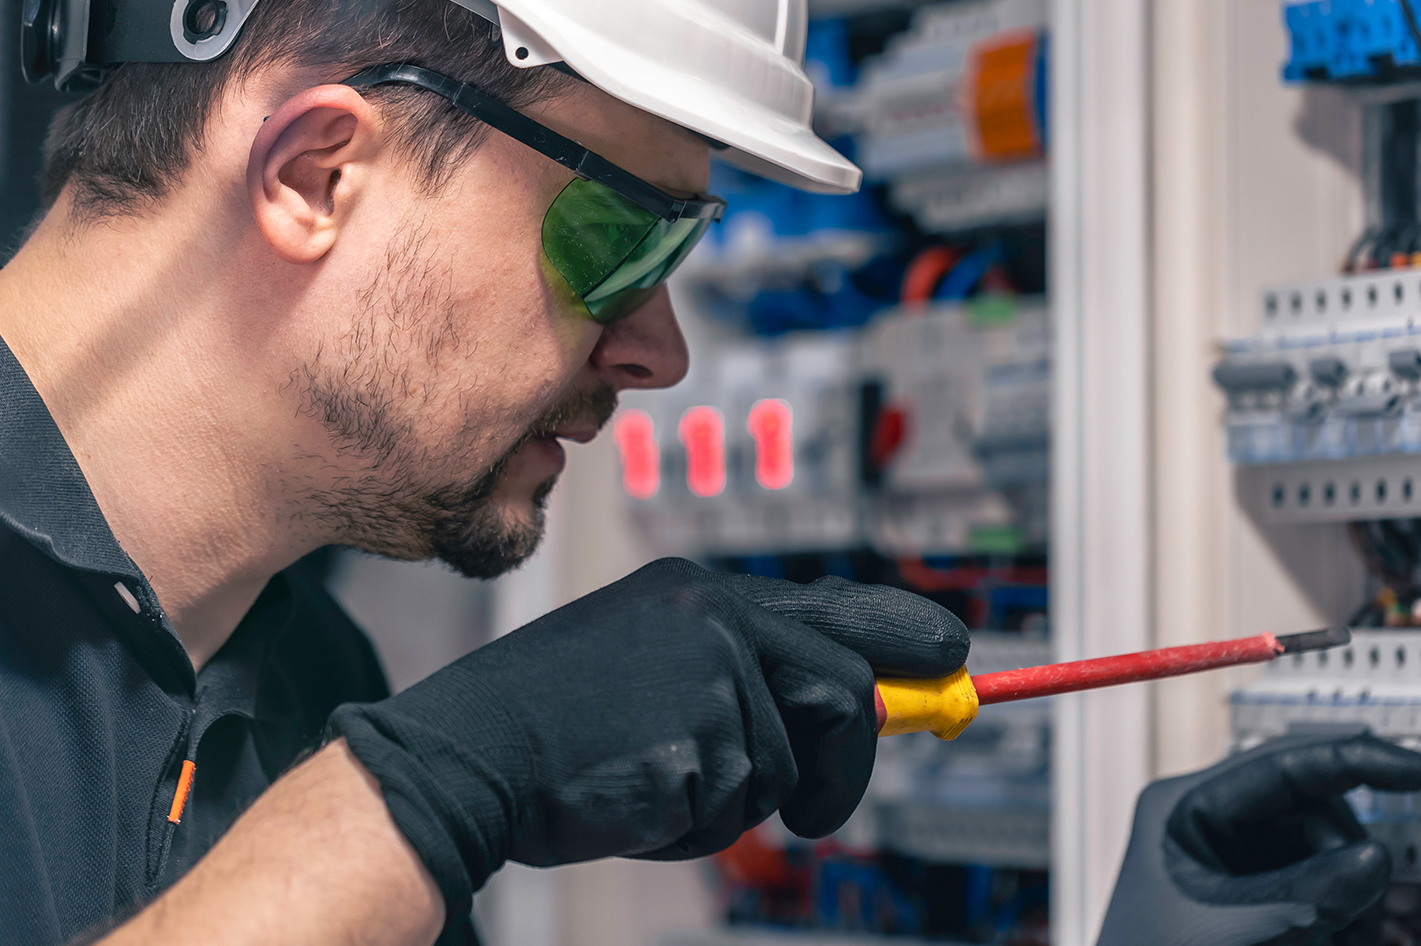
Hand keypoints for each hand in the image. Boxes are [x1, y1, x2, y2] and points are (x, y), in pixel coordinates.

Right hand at [327, 557, 967, 923]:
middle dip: (845, 766)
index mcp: (702, 592)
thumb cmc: (558, 719)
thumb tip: (857, 706)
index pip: (834, 608)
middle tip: (823, 815)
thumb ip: (748, 674)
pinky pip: (733, 811)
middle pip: (841, 695)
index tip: (955, 657)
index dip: (905, 636)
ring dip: (736, 800)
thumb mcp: (654, 663)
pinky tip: (630, 800)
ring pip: (783, 768)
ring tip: (655, 781)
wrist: (465, 754)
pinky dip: (690, 828)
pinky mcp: (693, 745)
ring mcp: (705, 680)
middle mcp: (714, 619)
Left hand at [1096, 733, 1420, 945]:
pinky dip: (1331, 911)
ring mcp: (1224, 861)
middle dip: (1343, 852)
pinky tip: (1328, 936)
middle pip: (1306, 808)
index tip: (1418, 769)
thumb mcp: (1241, 932)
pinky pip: (1309, 883)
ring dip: (1342, 891)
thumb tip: (1377, 858)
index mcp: (1180, 808)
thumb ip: (1312, 892)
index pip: (1280, 763)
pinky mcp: (1244, 896)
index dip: (1355, 759)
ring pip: (1316, 850)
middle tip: (1353, 909)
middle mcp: (1201, 822)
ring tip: (1331, 934)